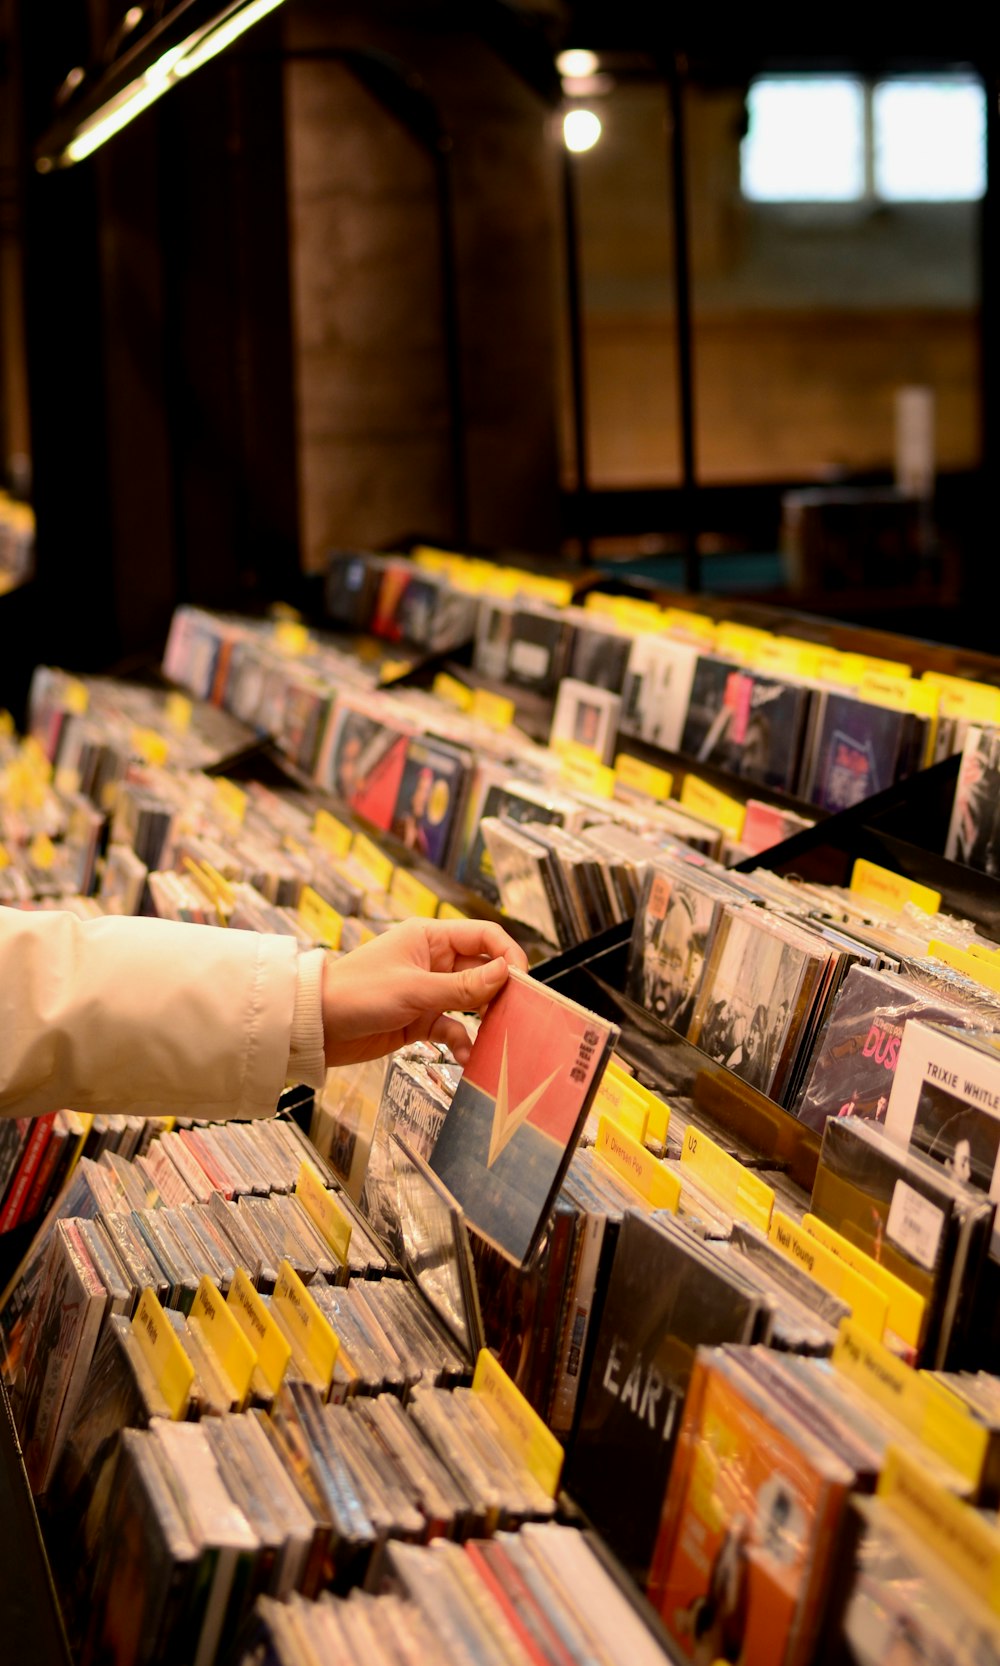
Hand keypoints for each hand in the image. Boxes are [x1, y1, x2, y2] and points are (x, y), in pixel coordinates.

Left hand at [320, 916, 528, 1067]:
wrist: (316, 1026)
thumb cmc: (357, 994)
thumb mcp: (414, 990)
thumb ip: (462, 986)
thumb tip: (506, 973)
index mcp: (431, 938)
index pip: (484, 937)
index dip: (507, 954)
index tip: (522, 981)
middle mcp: (434, 960)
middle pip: (483, 970)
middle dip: (500, 992)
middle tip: (515, 1014)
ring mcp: (428, 991)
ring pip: (471, 1001)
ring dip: (484, 1020)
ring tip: (496, 1038)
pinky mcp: (421, 1019)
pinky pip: (453, 1027)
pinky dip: (463, 1041)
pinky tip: (467, 1056)